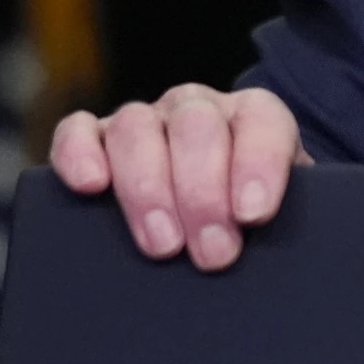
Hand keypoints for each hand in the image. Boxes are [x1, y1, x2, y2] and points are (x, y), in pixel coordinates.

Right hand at [49, 84, 309, 270]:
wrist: (218, 223)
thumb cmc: (250, 224)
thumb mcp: (279, 219)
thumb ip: (284, 221)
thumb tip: (274, 250)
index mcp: (255, 117)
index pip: (262, 123)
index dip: (258, 164)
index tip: (253, 215)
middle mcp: (198, 110)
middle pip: (196, 128)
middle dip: (203, 194)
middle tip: (214, 254)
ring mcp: (146, 121)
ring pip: (137, 128)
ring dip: (147, 188)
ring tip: (163, 246)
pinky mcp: (95, 138)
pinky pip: (78, 130)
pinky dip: (79, 154)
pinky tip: (91, 186)